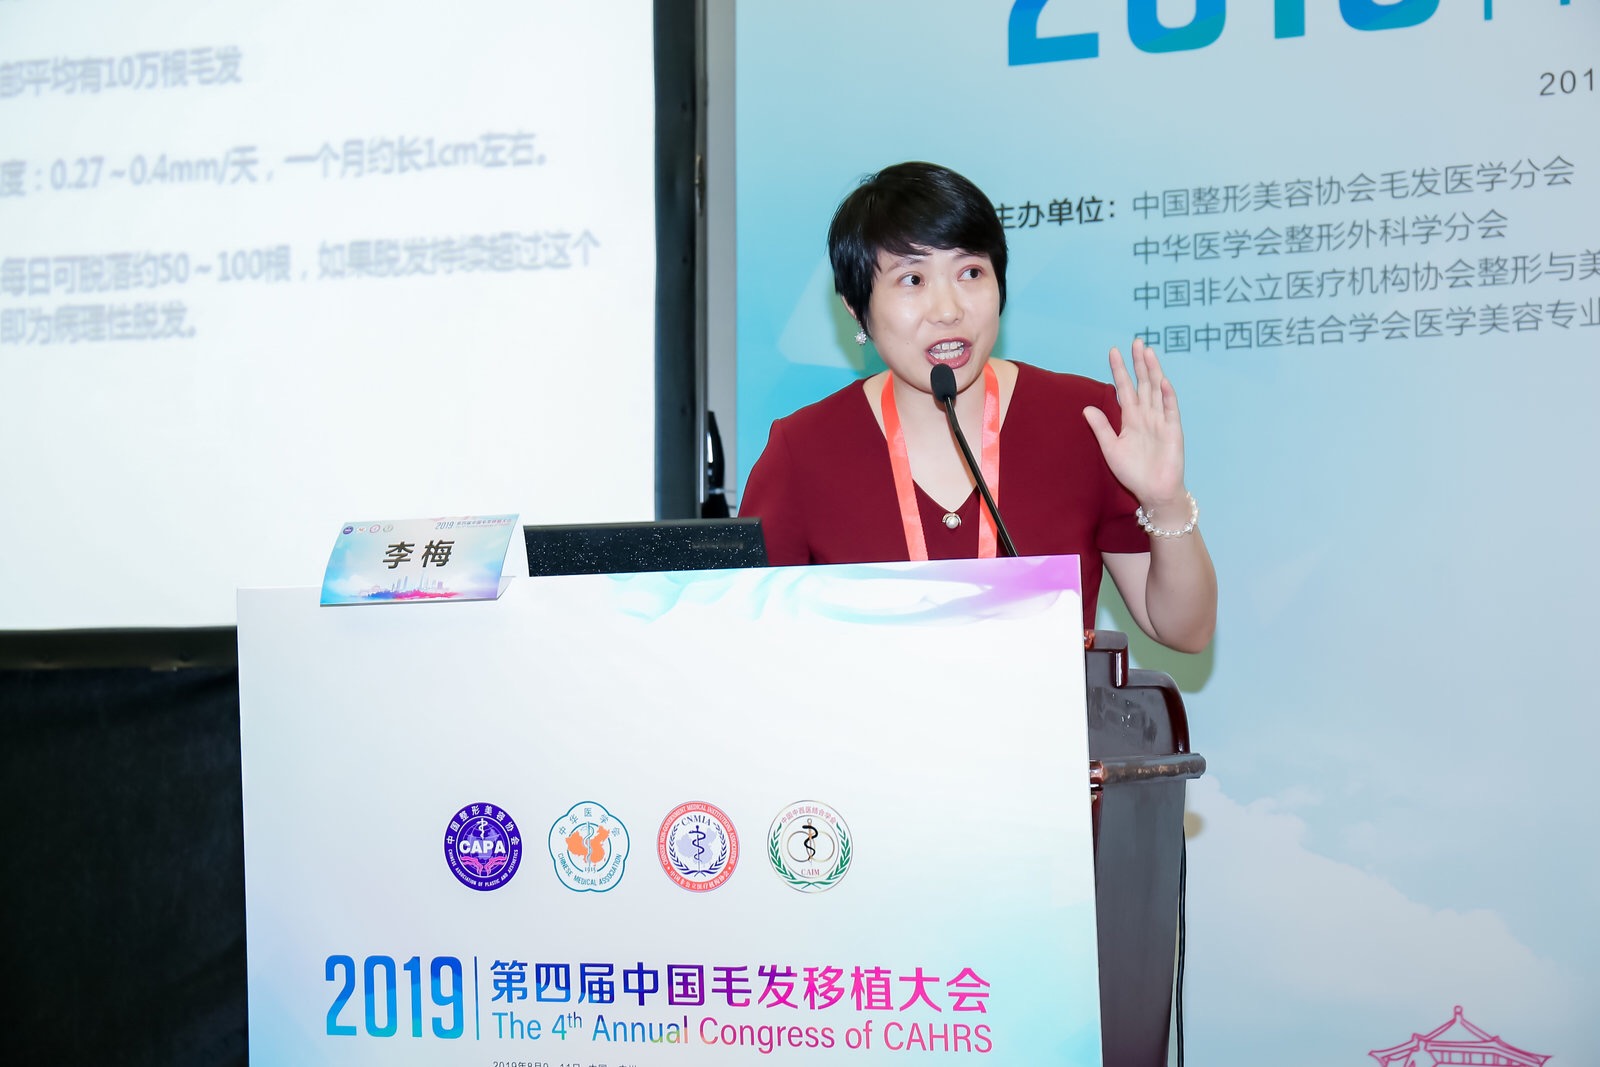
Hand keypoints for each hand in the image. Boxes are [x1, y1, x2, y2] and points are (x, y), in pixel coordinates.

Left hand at [1082, 338, 1187, 514]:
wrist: (1153, 492)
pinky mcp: (1173, 431)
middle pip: (1143, 383)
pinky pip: (1170, 410)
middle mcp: (1147, 416)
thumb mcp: (1111, 449)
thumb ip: (1101, 427)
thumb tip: (1086, 408)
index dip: (1119, 370)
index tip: (1113, 351)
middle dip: (1138, 363)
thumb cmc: (1133, 473)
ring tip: (1148, 352)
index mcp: (1131, 419)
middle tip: (1135, 342)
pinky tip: (1163, 381)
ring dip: (1153, 371)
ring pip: (1156, 390)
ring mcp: (1161, 421)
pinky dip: (1167, 396)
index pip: (1124, 389)